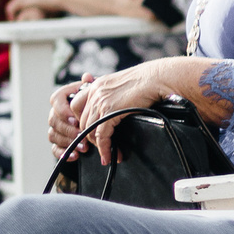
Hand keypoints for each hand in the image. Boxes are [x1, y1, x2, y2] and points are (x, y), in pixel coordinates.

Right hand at [47, 76, 92, 153]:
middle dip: (67, 129)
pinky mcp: (60, 142)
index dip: (62, 110)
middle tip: (81, 135)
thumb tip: (87, 76)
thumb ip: (92, 86)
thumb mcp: (98, 93)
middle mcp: (58, 112)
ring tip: (83, 147)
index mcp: (65, 98)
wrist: (104, 121)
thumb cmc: (99, 103)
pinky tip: (75, 156)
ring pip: (53, 134)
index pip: (55, 99)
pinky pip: (54, 148)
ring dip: (67, 141)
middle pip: (53, 119)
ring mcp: (57, 128)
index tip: (74, 118)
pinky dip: (63, 153)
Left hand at [55, 60, 185, 164]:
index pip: (76, 106)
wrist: (156, 78)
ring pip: (89, 130)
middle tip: (101, 147)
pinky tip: (109, 156)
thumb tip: (112, 111)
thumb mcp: (121, 86)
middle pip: (81, 121)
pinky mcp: (110, 112)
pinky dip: (104, 149)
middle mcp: (95, 92)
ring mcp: (101, 102)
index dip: (81, 122)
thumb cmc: (145, 82)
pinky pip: (101, 135)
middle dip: (89, 137)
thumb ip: (111, 96)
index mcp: (96, 85)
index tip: (89, 133)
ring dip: (97, 146)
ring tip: (108, 155)